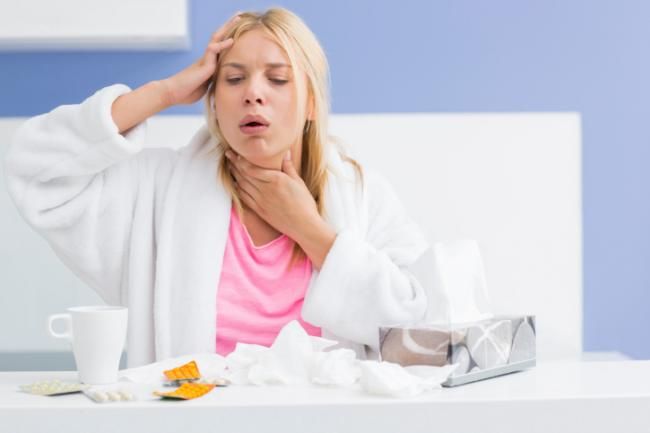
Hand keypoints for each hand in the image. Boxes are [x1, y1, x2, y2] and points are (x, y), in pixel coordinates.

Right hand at [161, 13, 240, 105]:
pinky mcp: (203, 65)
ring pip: (217, 39)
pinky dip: (223, 45)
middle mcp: (206, 58)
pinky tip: (232, 40)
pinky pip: (213, 50)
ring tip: (237, 18)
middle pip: (219, 38)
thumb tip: (222, 84)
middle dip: (228, 27)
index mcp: (207, 64)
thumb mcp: (204, 87)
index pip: (220, 47)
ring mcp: (204, 60)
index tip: (238, 30)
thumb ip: (213, 82)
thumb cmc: (186, 92)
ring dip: (227, 28)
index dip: (228, 37)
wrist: (172, 93)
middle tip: (238, 16)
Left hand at [226, 149, 336, 268]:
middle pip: (244, 175)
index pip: (252, 168)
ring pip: (242, 185)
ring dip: (234, 175)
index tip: (237, 152)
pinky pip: (244, 198)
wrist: (304, 226)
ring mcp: (261, 201)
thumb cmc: (305, 204)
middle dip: (235, 164)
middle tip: (228, 155)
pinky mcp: (259, 210)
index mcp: (276, 180)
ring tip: (230, 167)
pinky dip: (237, 189)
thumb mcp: (299, 182)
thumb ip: (289, 167)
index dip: (242, 160)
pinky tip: (235, 184)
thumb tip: (285, 152)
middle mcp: (266, 189)